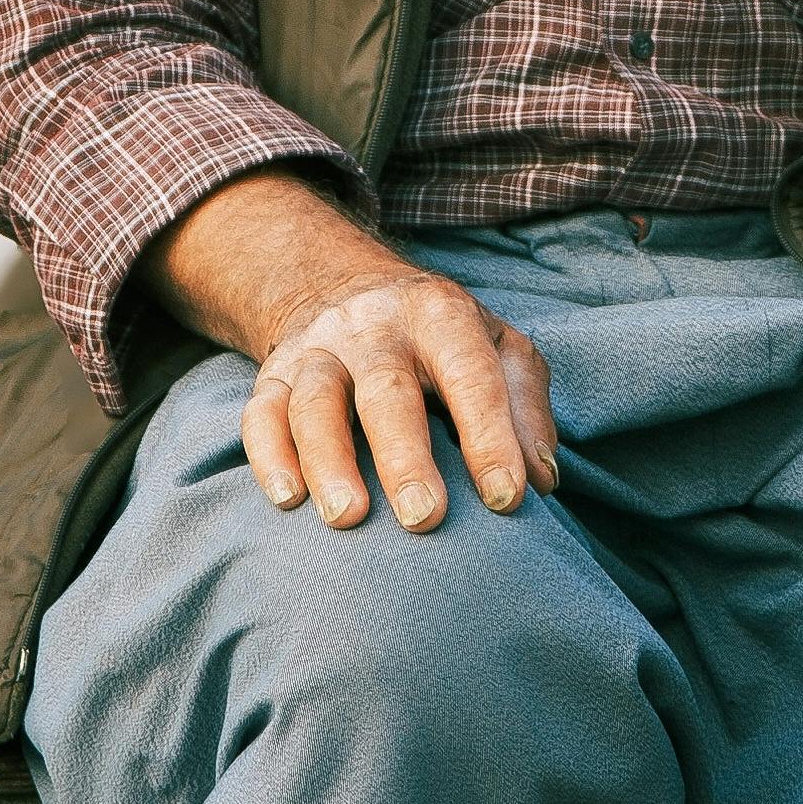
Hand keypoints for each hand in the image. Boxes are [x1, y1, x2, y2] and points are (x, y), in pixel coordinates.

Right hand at [242, 257, 557, 534]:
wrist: (347, 285)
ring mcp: (319, 350)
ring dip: (329, 460)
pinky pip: (261, 414)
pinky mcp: (274, 376)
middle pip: (386, 388)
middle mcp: (375, 326)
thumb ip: (525, 406)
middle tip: (426, 517)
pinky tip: (288, 500)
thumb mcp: (496, 347)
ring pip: (316, 400)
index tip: (507, 498)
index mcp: (441, 315)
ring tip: (348, 518)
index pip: (470, 373)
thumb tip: (541, 480)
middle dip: (405, 455)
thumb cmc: (442, 339)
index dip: (491, 434)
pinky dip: (269, 456)